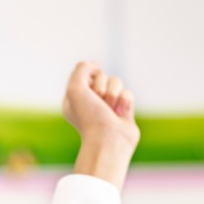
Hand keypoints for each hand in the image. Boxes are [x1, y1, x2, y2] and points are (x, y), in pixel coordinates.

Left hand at [62, 61, 139, 188]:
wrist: (108, 140)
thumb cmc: (89, 117)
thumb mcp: (75, 89)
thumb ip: (81, 69)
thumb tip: (95, 63)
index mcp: (75, 97)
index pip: (85, 72)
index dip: (88, 77)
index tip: (87, 89)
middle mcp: (91, 100)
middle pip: (102, 75)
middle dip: (101, 86)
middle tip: (99, 103)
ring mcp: (108, 105)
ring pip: (117, 82)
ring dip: (113, 94)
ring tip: (110, 110)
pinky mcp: (124, 109)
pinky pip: (128, 93)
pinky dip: (125, 102)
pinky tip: (120, 115)